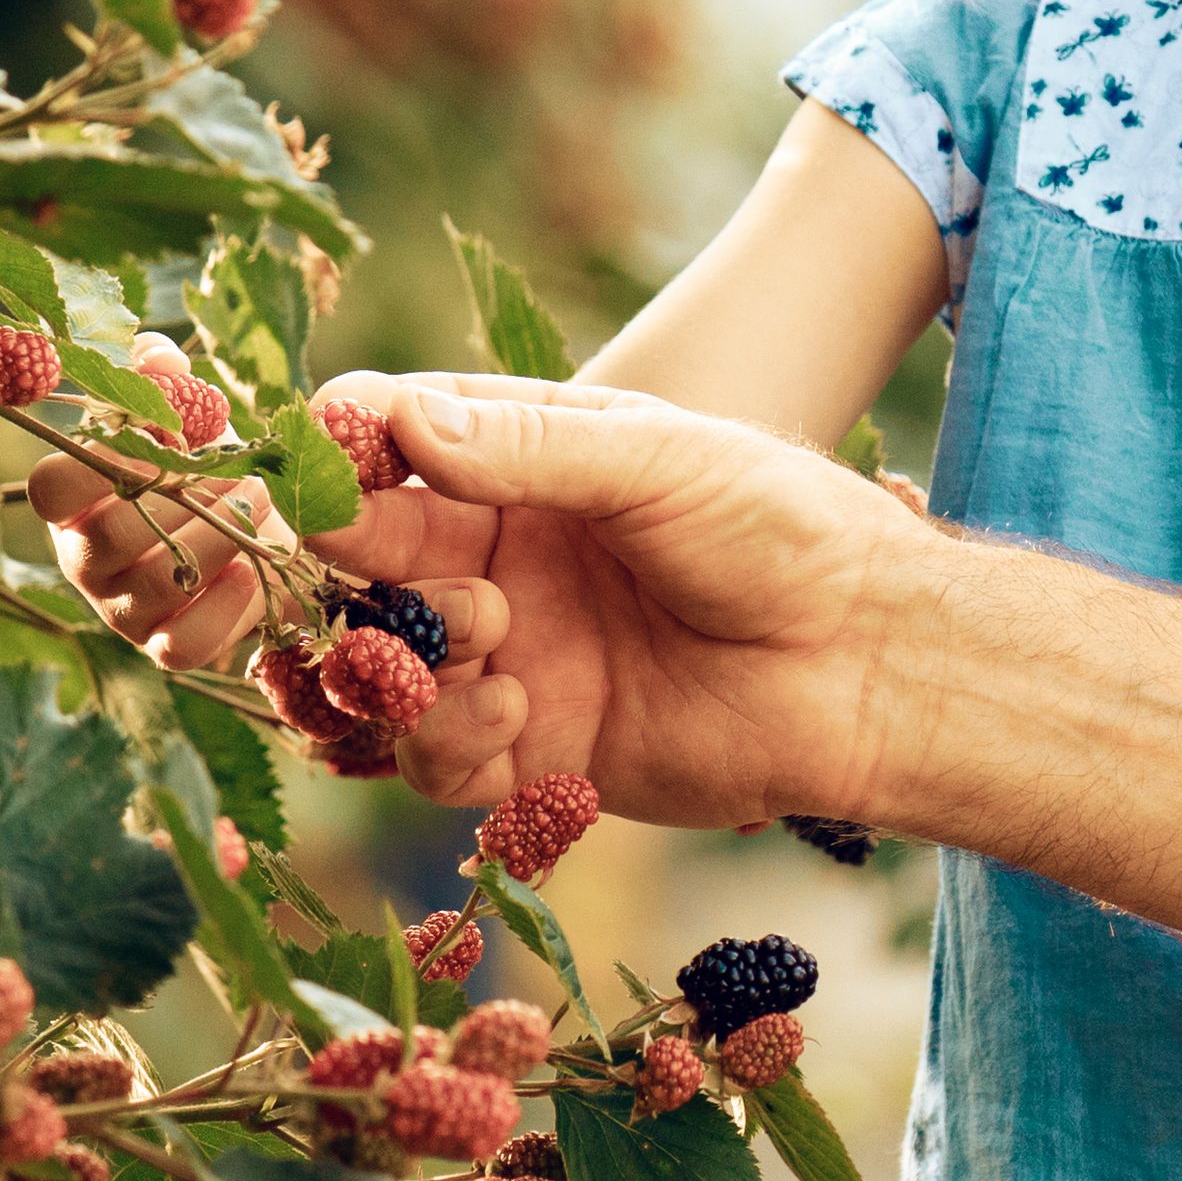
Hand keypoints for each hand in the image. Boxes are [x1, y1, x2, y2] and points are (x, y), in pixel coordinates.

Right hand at [25, 337, 275, 665]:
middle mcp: (84, 559)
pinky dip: (226, 607)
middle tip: (237, 470)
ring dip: (220, 538)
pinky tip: (255, 568)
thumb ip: (160, 378)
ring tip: (259, 500)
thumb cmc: (200, 460)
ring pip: (158, 585)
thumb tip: (154, 357)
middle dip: (184, 499)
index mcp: (71, 501)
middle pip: (112, 538)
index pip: (48, 487)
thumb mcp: (181, 413)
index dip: (97, 463)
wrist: (252, 525)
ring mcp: (119, 610)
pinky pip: (185, 643)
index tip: (155, 437)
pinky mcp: (162, 646)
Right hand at [297, 373, 939, 828]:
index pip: (390, 448)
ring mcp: (511, 659)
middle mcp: (499, 562)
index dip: (339, 457)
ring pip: (379, 672)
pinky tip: (515, 708)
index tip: (311, 466)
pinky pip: (434, 760)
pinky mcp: (534, 754)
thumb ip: (527, 448)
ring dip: (397, 659)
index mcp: (521, 468)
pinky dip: (444, 737)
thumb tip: (397, 420)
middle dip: (352, 567)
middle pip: (362, 565)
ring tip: (486, 638)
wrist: (869, 661)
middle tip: (377, 568)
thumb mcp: (659, 459)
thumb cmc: (783, 530)